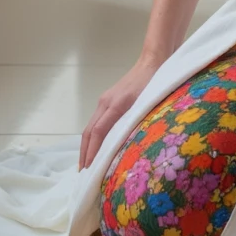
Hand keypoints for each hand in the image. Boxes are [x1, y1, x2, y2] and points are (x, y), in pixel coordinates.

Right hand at [79, 51, 162, 170]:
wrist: (152, 62)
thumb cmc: (154, 83)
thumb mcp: (148, 104)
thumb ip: (137, 122)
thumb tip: (129, 147)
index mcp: (115, 105)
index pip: (98, 132)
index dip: (92, 151)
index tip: (88, 168)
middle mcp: (105, 103)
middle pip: (89, 131)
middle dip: (84, 152)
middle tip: (82, 172)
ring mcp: (104, 101)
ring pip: (91, 126)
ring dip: (86, 146)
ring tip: (86, 164)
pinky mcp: (108, 101)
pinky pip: (96, 121)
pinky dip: (93, 136)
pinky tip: (95, 146)